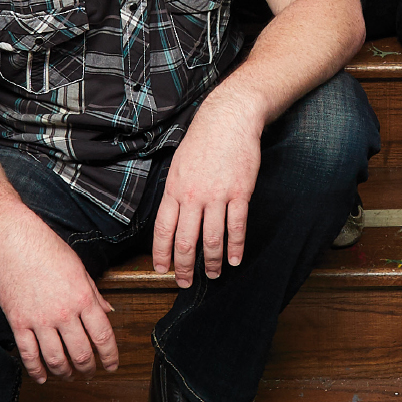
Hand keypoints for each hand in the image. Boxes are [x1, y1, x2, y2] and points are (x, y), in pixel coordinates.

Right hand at [0, 210, 116, 382]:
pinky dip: (36, 371)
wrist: (16, 242)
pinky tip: (42, 377)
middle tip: (91, 373)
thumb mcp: (80, 269)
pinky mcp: (18, 322)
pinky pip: (28, 354)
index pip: (103, 336)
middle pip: (81, 353)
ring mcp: (39, 320)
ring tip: (69, 375)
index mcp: (83, 298)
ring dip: (65, 373)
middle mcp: (63, 312)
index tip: (112, 365)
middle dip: (89, 369)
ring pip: (56, 359)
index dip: (110, 356)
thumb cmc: (49, 250)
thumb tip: (108, 312)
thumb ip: (95, 294)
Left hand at [153, 94, 262, 285]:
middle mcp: (193, 195)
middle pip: (185, 240)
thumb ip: (175, 192)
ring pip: (211, 239)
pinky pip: (236, 227)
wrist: (228, 119)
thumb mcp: (178, 164)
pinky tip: (235, 259)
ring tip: (213, 275)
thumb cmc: (203, 140)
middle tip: (185, 282)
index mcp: (174, 189)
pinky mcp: (240, 193)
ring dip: (211, 262)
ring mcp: (217, 195)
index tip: (161, 269)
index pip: (163, 229)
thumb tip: (172, 217)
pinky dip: (236, 247)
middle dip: (184, 266)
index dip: (161, 253)